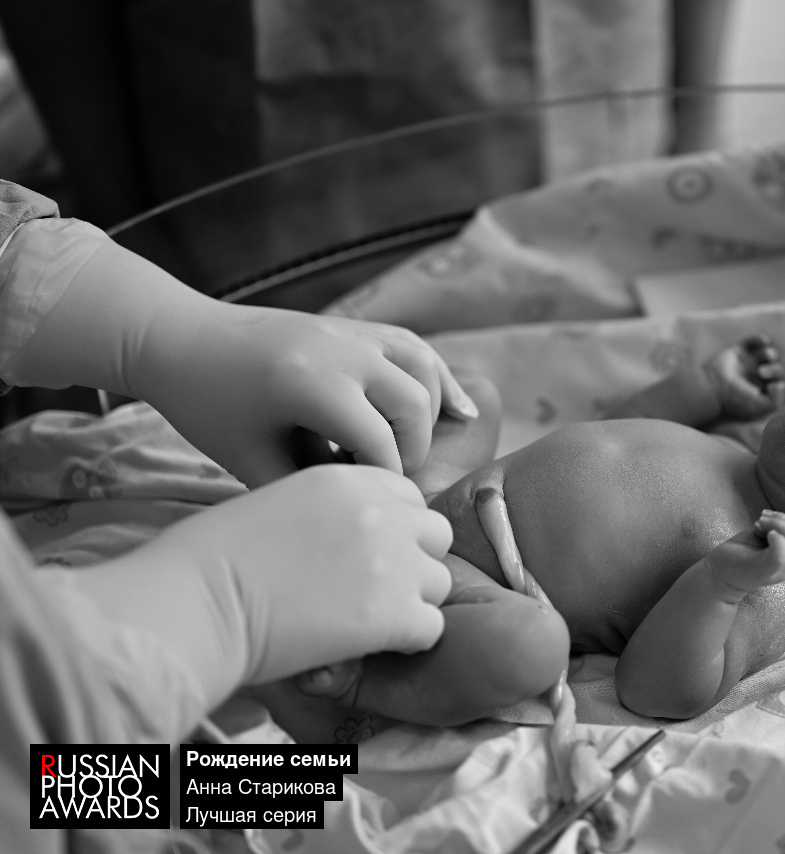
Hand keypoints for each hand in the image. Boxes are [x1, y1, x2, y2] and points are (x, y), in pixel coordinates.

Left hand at [5, 231, 476, 487]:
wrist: (183, 340)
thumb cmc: (208, 407)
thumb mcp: (249, 460)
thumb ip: (307, 488)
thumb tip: (361, 515)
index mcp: (310, 384)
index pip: (378, 442)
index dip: (383, 481)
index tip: (373, 506)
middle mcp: (342, 351)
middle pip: (413, 404)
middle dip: (412, 450)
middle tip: (387, 482)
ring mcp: (353, 332)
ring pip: (423, 369)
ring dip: (431, 412)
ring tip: (417, 449)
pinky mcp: (357, 327)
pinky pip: (415, 348)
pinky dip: (439, 379)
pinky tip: (460, 411)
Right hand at [83, 465, 453, 692]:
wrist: (199, 604)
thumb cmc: (215, 559)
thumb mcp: (278, 501)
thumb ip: (329, 510)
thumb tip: (348, 534)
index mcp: (350, 480)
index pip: (407, 496)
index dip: (394, 528)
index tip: (365, 554)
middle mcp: (381, 513)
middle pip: (435, 535)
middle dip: (413, 561)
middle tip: (374, 589)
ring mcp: (393, 562)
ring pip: (439, 583)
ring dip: (411, 603)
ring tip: (367, 620)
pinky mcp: (394, 613)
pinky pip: (431, 627)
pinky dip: (407, 641)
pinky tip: (369, 646)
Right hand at [702, 334, 784, 421]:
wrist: (713, 387)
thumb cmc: (735, 400)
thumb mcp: (759, 406)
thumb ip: (776, 400)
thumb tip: (782, 384)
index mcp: (761, 391)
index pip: (779, 383)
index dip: (779, 382)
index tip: (772, 385)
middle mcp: (755, 377)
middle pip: (775, 368)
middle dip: (773, 369)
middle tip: (761, 372)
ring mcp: (747, 363)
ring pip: (767, 354)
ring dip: (770, 354)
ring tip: (765, 356)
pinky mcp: (738, 351)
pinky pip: (753, 342)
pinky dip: (760, 339)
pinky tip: (765, 342)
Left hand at [705, 509, 784, 599]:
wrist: (717, 575)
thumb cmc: (739, 555)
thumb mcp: (762, 540)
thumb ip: (777, 532)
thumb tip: (781, 518)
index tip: (769, 518)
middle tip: (762, 520)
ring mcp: (775, 572)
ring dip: (778, 525)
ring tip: (758, 525)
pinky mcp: (761, 570)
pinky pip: (780, 555)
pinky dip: (776, 538)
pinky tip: (760, 531)